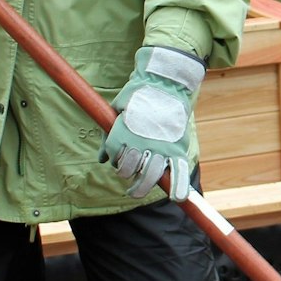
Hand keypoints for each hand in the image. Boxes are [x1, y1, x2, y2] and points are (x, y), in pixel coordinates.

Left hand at [101, 46, 204, 201]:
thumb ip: (109, 136)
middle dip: (125, 176)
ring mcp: (159, 146)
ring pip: (147, 175)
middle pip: (127, 170)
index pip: (114, 155)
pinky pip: (178, 171)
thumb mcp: (117, 112)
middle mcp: (140, 142)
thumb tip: (102, 158)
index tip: (118, 159)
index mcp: (122, 132)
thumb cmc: (139, 96)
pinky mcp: (176, 147)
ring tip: (137, 190)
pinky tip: (176, 197)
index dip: (114, 159)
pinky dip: (179, 186)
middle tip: (128, 183)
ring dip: (141, 187)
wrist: (165, 83)